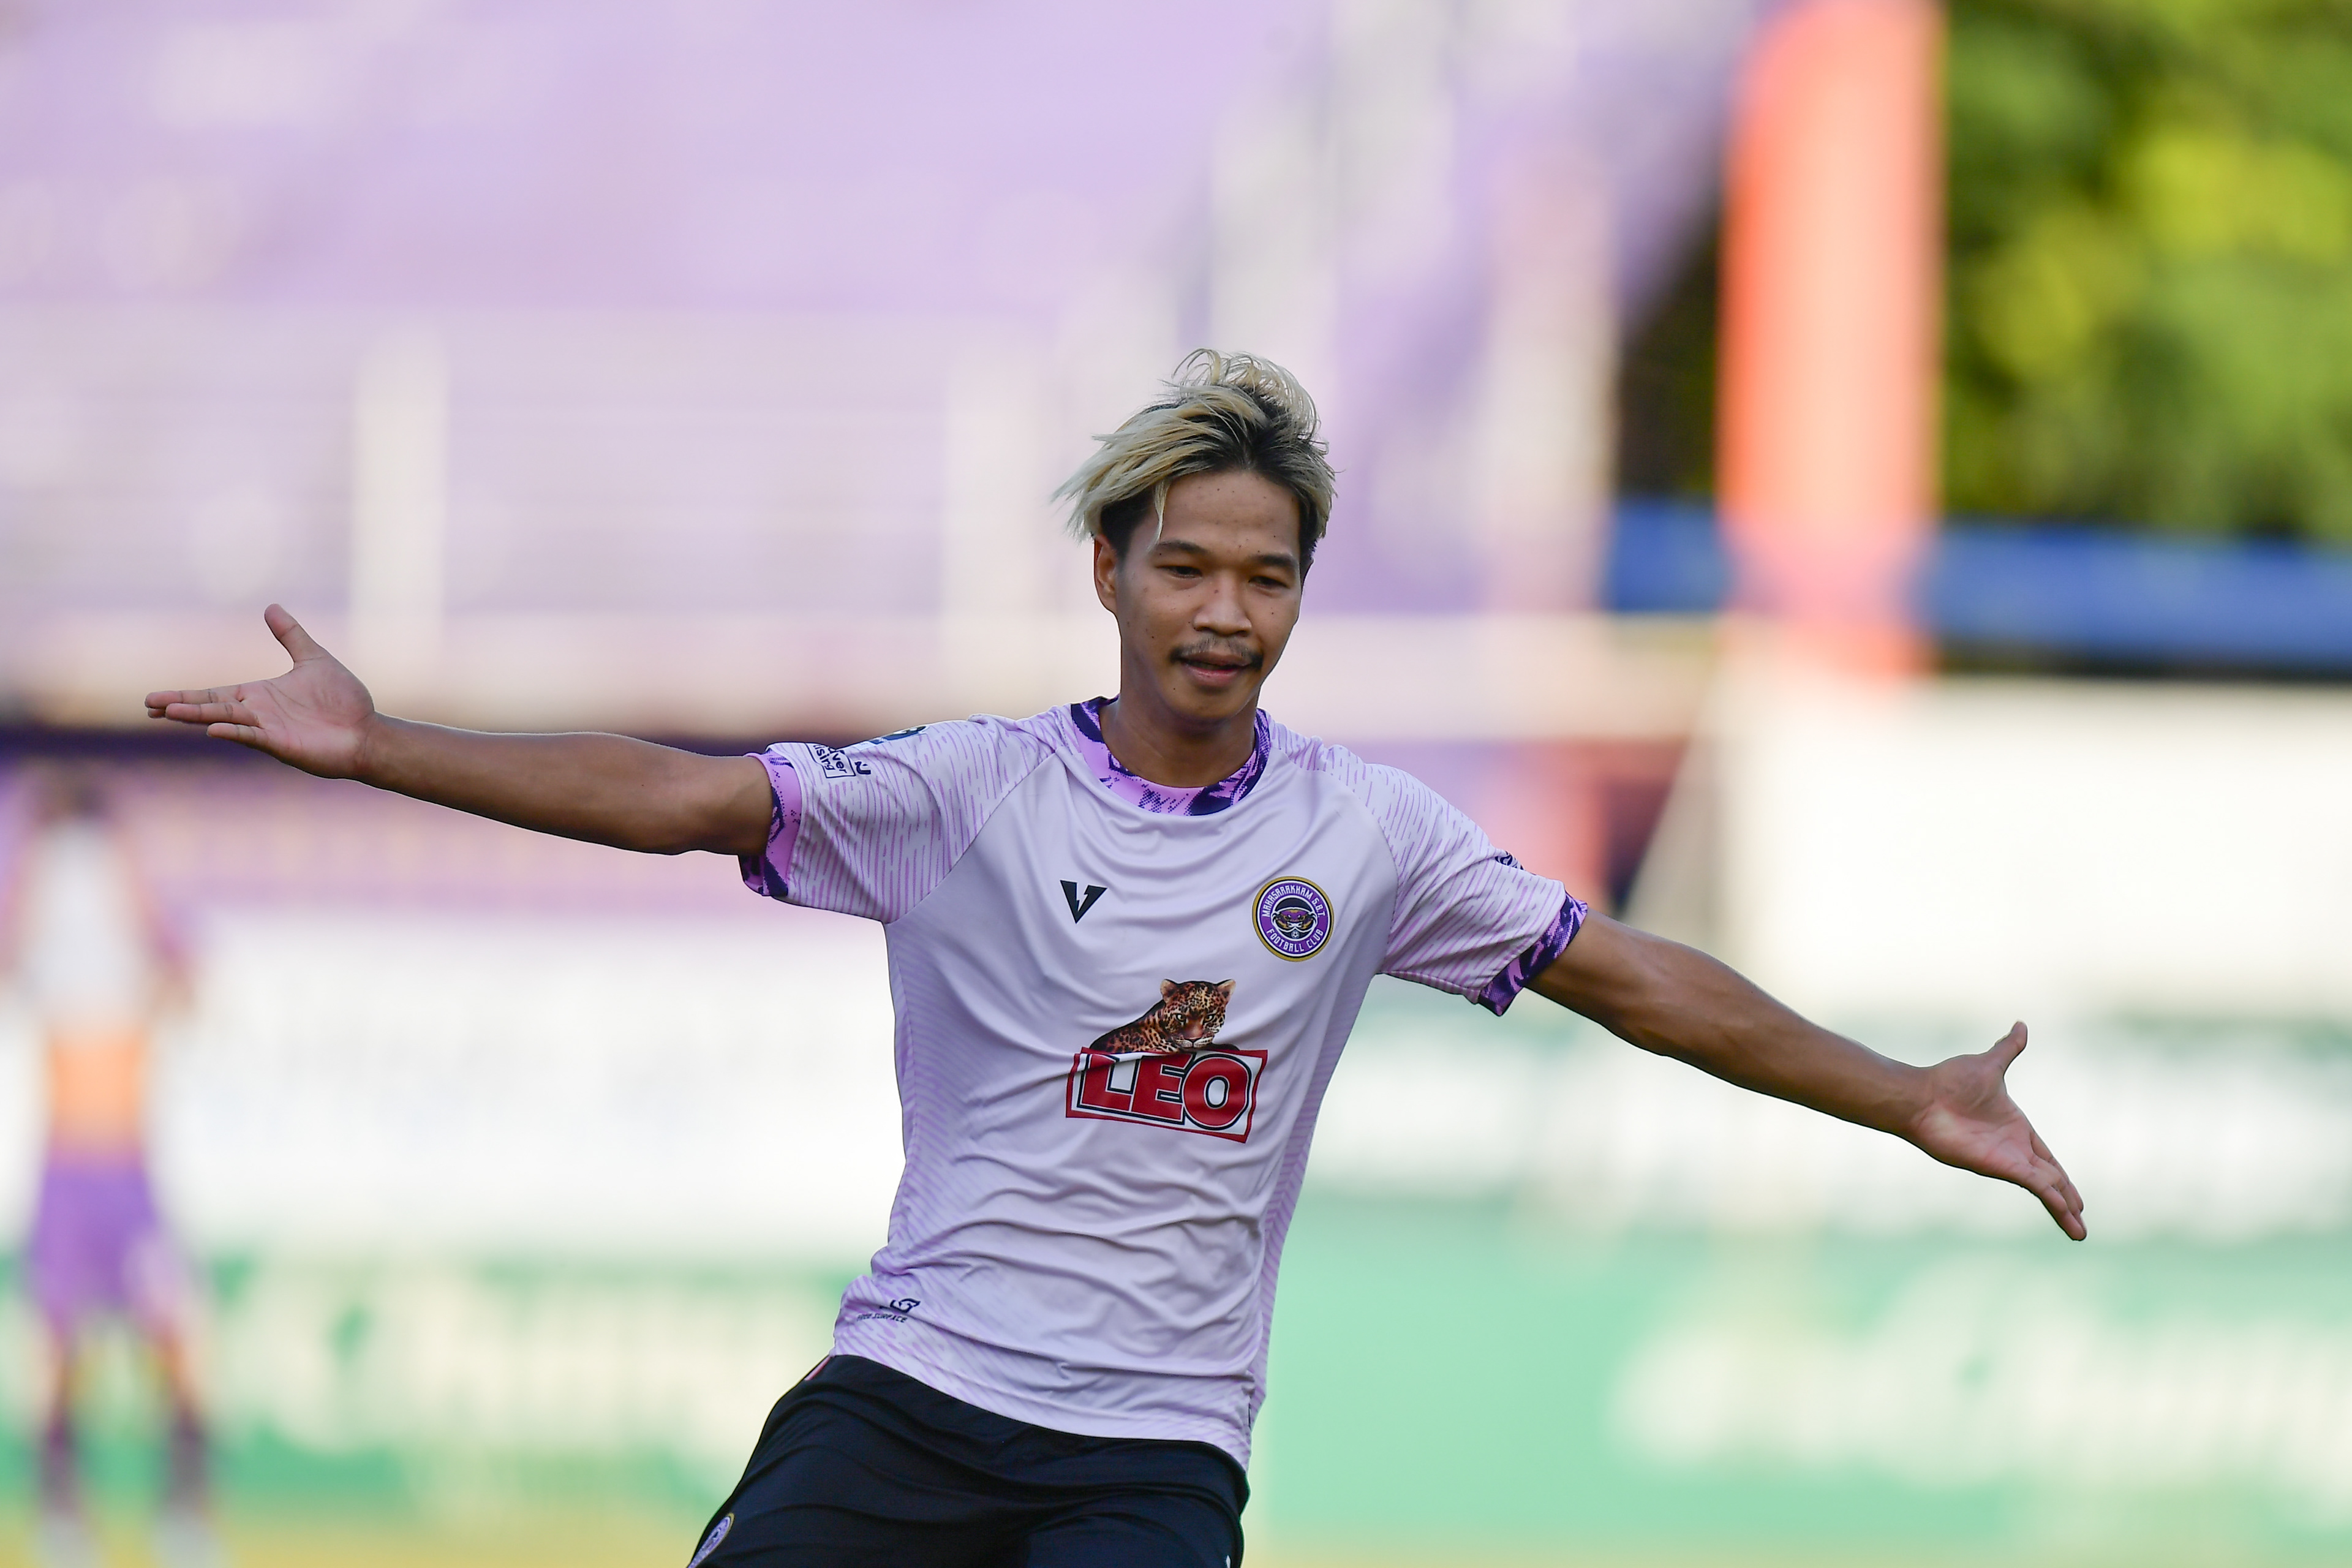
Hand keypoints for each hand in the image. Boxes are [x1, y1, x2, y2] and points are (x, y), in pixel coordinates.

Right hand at [145, 605, 377, 778]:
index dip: (186, 694)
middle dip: (180, 705)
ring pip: (225, 720)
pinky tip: (214, 729)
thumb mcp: (313, 658)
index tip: (154, 699)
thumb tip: (271, 606)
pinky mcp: (282, 744)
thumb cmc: (344, 700)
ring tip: (170, 712)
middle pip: (211, 706)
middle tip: (148, 706)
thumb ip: (290, 635)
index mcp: (259, 695)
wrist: (368, 731)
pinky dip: (234, 733)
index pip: (214, 694)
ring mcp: (268, 730)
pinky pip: (253, 737)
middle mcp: (258, 713)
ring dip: (199, 715)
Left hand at [1908, 1023, 2085, 1238]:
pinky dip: (2049, 1196)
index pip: (2047, 1157)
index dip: (2062, 1175)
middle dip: (2067, 1198)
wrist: (1921, 1096)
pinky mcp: (1997, 1165)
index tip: (2077, 1194)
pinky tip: (2065, 1211)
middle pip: (2050, 1178)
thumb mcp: (1989, 1064)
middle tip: (2081, 1219)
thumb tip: (2021, 1026)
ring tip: (2080, 1233)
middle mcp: (2013, 1147)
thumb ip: (2008, 1049)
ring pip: (2044, 1187)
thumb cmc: (1948, 1081)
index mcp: (2016, 1128)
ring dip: (2062, 1208)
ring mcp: (2006, 1159)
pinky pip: (2031, 1183)